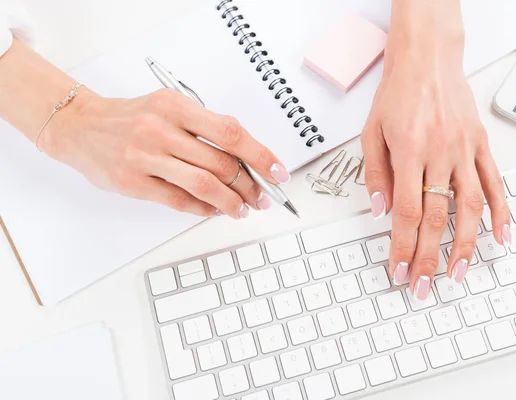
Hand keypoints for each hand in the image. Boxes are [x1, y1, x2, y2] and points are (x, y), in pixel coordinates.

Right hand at [40, 88, 290, 217]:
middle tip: (261, 197)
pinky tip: (215, 211)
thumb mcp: (169, 109)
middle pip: (221, 163)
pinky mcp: (133, 182)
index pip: (231, 133)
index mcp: (176, 106)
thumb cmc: (132, 118)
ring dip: (231, 202)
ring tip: (242, 209)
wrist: (81, 127)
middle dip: (250, 185)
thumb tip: (247, 159)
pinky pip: (179, 201)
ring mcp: (145, 157)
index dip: (260, 155)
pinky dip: (204, 209)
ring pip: (204, 185)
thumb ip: (205, 129)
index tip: (278, 172)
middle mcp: (162, 129)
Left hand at [361, 5, 510, 299]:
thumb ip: (376, 173)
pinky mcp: (480, 146)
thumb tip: (380, 211)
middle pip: (435, 218)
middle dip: (428, 257)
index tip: (398, 270)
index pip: (406, 212)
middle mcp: (440, 153)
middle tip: (423, 286)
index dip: (402, 246)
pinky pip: (495, 183)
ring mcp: (464, 151)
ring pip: (469, 207)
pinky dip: (501, 213)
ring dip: (466, 246)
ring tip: (459, 274)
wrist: (427, 61)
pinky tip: (501, 237)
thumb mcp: (371, 131)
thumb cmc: (397, 94)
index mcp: (409, 152)